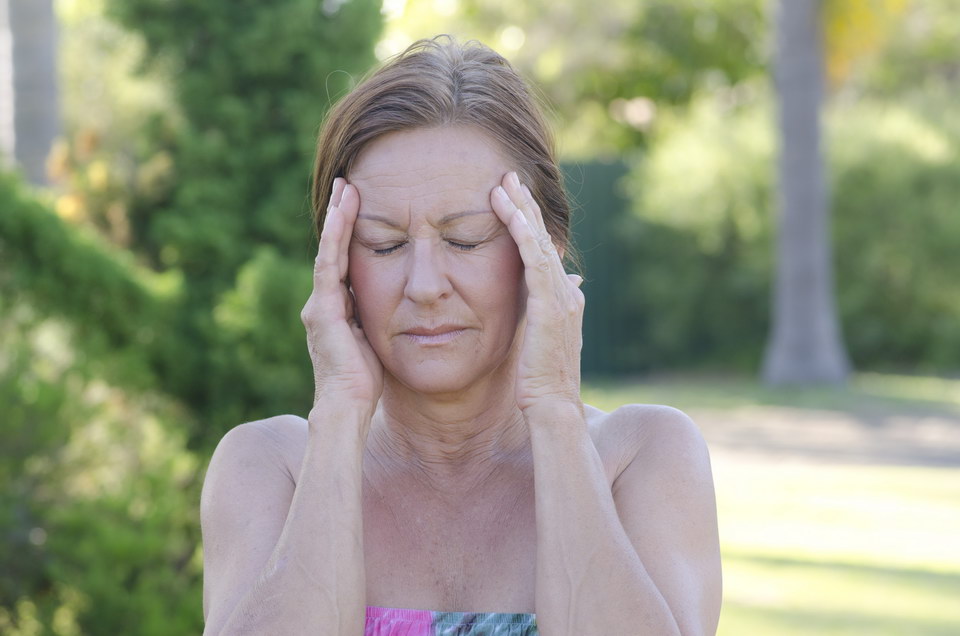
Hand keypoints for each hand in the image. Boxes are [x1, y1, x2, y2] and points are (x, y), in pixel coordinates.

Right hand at [300, 178, 382, 421]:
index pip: (344, 260)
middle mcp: (323, 302)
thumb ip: (379, 318)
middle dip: (340, 216)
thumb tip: (404, 302)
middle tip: (348, 183)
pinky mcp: (323, 309)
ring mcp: (320, 304)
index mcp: (336, 308)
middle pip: (334, 248)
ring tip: (345, 187)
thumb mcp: (377, 341)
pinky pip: (330, 264)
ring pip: (330, 250)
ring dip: (337, 218)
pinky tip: (343, 212)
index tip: (360, 204)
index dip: (350, 232)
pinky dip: (336, 236)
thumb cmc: (366, 383)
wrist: (347, 408)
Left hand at [490, 171, 584, 414]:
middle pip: (543, 238)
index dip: (529, 223)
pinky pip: (534, 260)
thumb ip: (548, 310)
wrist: (552, 408)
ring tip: (504, 183)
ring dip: (522, 210)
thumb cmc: (541, 382)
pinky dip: (523, 233)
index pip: (543, 251)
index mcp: (563, 298)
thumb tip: (568, 284)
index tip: (512, 199)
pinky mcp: (548, 305)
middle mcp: (565, 292)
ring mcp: (560, 297)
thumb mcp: (544, 340)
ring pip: (539, 242)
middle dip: (526, 205)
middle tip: (509, 175)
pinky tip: (509, 212)